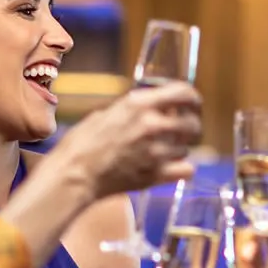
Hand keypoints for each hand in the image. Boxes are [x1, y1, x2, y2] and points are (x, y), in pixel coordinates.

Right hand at [50, 81, 201, 197]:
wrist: (74, 173)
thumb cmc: (83, 143)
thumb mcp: (108, 112)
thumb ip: (135, 109)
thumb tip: (154, 107)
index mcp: (139, 104)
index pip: (184, 93)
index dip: (193, 99)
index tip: (193, 104)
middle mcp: (152, 124)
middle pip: (192, 123)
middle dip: (189, 126)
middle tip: (182, 131)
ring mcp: (156, 151)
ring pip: (187, 148)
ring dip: (179, 149)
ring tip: (163, 151)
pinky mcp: (156, 174)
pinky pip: (186, 169)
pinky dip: (182, 169)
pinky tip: (171, 167)